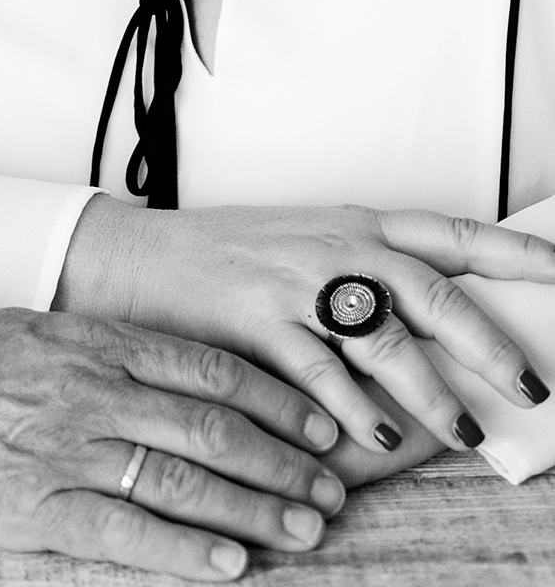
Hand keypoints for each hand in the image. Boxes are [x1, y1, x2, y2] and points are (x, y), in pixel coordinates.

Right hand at [0, 299, 345, 578]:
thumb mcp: (35, 333)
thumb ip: (101, 352)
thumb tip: (168, 373)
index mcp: (92, 342)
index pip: (207, 366)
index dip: (273, 399)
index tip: (316, 423)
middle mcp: (91, 391)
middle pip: (213, 426)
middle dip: (283, 461)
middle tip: (332, 490)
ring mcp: (65, 452)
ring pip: (185, 480)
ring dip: (255, 509)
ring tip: (305, 531)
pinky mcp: (35, 511)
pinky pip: (128, 534)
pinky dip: (187, 552)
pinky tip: (232, 567)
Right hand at [57, 199, 554, 460]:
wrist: (144, 259)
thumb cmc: (232, 259)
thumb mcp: (312, 245)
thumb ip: (374, 275)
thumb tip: (450, 323)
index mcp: (358, 222)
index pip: (453, 232)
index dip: (514, 251)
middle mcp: (336, 244)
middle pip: (431, 290)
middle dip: (487, 344)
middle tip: (530, 388)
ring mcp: (297, 280)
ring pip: (384, 336)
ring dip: (431, 392)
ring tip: (462, 433)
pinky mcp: (258, 320)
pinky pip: (319, 371)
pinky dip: (354, 409)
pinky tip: (374, 439)